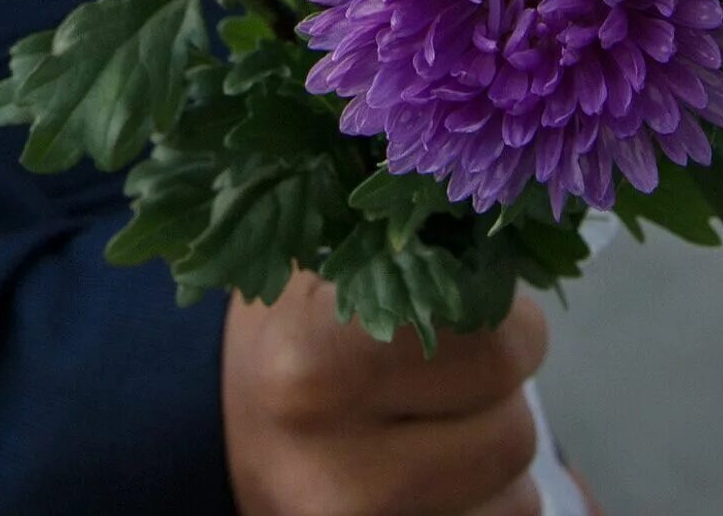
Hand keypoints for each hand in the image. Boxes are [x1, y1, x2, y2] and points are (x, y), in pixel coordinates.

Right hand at [223, 272, 549, 515]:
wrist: (205, 437)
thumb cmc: (284, 337)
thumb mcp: (327, 271)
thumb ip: (418, 251)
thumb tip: (518, 233)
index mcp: (319, 366)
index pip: (497, 349)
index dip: (509, 324)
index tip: (483, 310)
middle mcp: (338, 474)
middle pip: (512, 433)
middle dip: (501, 396)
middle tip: (457, 371)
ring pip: (515, 499)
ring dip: (493, 456)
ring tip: (436, 425)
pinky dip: (483, 501)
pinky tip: (434, 471)